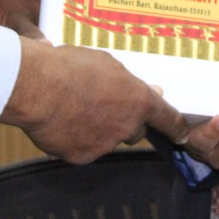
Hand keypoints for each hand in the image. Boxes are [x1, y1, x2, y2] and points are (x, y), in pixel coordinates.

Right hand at [1, 38, 188, 163]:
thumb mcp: (107, 63)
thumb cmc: (70, 66)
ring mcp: (104, 145)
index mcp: (138, 101)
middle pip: (135, 131)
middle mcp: (126, 127)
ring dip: (98, 128)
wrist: (36, 86)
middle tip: (107, 105)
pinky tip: (62, 120)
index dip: (176, 126)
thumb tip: (147, 89)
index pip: (168, 118)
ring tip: (75, 106)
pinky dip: (76, 138)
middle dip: (126, 121)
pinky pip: (83, 148)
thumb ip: (128, 82)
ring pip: (107, 139)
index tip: (182, 133)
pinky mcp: (80, 156)